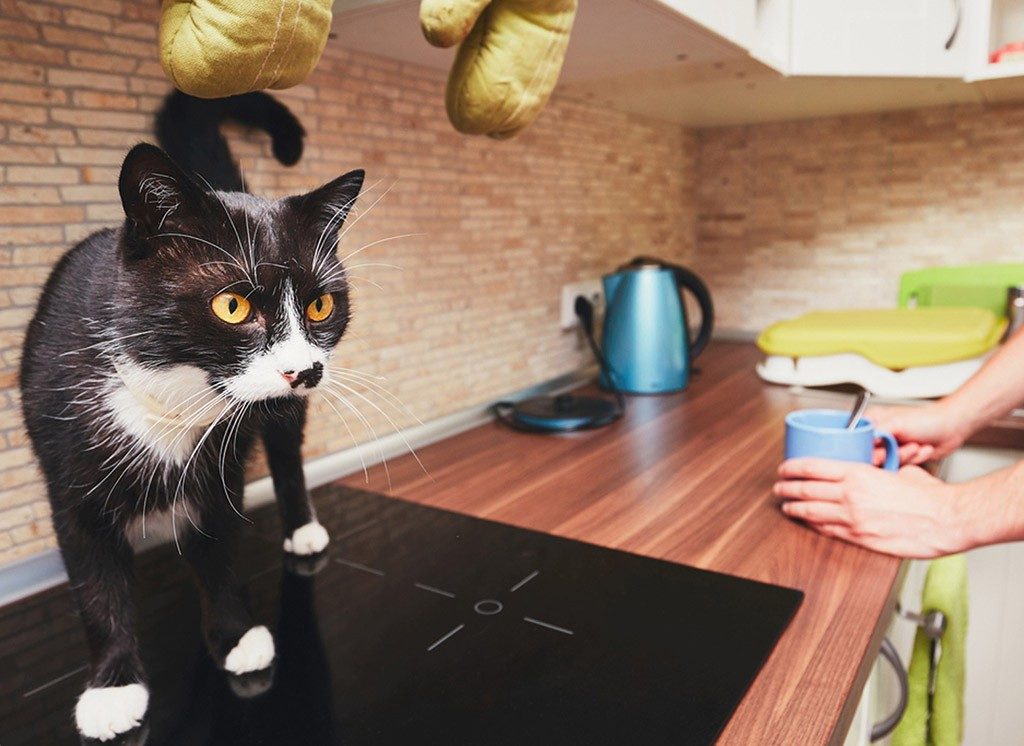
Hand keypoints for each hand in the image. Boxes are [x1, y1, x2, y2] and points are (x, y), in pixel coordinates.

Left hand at [774, 458, 967, 557]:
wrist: (945, 519)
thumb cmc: (927, 495)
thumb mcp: (896, 471)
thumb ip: (876, 471)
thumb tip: (868, 470)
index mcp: (858, 474)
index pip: (812, 467)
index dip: (792, 468)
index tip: (784, 469)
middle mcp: (850, 495)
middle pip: (805, 489)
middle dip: (786, 488)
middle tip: (778, 487)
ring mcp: (853, 519)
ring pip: (811, 512)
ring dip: (794, 508)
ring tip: (785, 505)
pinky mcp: (859, 538)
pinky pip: (827, 531)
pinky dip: (813, 525)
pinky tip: (807, 522)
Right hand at [868, 401, 967, 465]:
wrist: (953, 427)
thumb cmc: (927, 419)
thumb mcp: (897, 424)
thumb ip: (876, 435)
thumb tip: (862, 448)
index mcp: (874, 422)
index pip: (858, 441)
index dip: (866, 450)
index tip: (876, 454)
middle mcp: (880, 435)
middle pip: (872, 455)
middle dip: (892, 454)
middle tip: (903, 448)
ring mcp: (892, 447)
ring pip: (888, 462)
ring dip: (906, 456)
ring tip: (916, 446)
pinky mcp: (903, 458)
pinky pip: (901, 466)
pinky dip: (914, 460)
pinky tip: (923, 449)